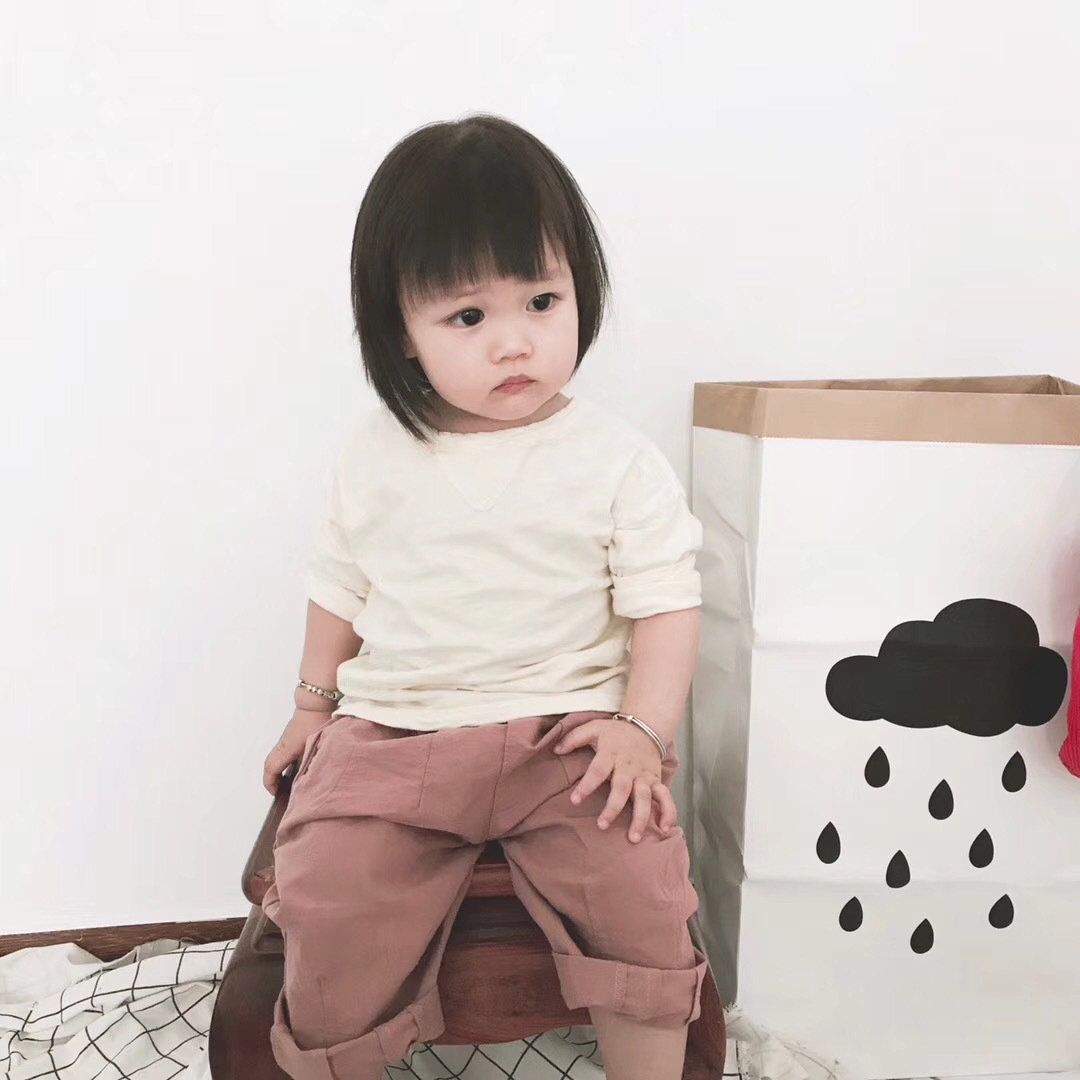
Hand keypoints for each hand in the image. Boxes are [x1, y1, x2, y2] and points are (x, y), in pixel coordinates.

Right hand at [263, 707, 333, 795]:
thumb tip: (316, 777)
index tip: (276, 793)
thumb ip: (314, 762)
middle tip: (282, 790)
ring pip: (279, 756)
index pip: (271, 768)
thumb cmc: (317, 719)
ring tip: (293, 780)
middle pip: (271, 764)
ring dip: (282, 769)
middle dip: (274, 779)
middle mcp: (284, 743)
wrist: (318, 699)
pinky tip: (304, 763)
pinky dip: (290, 760)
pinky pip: (287, 750)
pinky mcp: (296, 732)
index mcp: (286, 748)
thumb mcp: (317, 745)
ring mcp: (289, 736)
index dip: (271, 783)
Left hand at [553, 716, 677, 842]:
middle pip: (622, 788)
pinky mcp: (656, 781)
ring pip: (645, 798)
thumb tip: (556, 750)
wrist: (645, 726)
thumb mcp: (593, 727)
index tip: (575, 800)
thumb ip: (574, 738)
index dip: (586, 785)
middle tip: (602, 825)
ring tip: (633, 837)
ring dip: (640, 818)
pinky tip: (664, 828)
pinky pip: (665, 797)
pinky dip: (668, 811)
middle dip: (613, 808)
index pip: (597, 770)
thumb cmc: (615, 732)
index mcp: (611, 753)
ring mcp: (644, 775)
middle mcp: (629, 767)